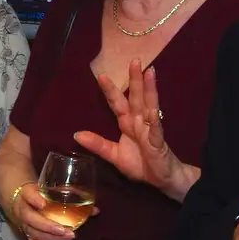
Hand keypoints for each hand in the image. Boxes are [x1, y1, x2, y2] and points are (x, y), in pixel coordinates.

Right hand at [8, 181, 92, 239]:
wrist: (19, 198)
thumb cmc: (39, 193)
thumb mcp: (49, 189)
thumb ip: (70, 196)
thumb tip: (95, 210)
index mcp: (27, 193)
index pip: (28, 194)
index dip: (34, 199)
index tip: (43, 203)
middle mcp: (23, 209)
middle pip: (31, 218)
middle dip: (47, 225)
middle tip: (64, 229)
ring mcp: (23, 222)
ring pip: (32, 231)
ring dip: (49, 236)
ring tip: (67, 237)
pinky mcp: (26, 232)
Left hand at [73, 61, 190, 196]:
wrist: (161, 179)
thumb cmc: (140, 164)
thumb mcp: (114, 155)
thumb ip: (98, 144)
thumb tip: (76, 134)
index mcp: (127, 123)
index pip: (118, 103)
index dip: (111, 90)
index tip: (102, 75)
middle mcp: (139, 122)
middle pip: (137, 97)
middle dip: (135, 79)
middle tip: (134, 60)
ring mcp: (151, 129)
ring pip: (149, 106)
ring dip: (150, 90)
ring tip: (150, 72)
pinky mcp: (159, 142)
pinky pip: (156, 130)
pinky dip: (154, 122)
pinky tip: (152, 112)